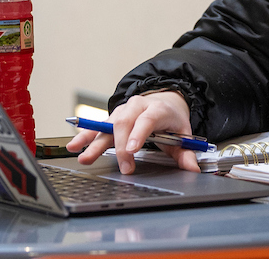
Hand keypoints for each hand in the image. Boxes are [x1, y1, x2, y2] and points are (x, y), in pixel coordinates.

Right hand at [66, 91, 198, 173]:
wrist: (164, 99)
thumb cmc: (171, 119)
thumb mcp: (183, 134)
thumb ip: (186, 152)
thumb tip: (193, 168)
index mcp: (157, 108)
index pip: (147, 119)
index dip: (139, 133)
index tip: (132, 149)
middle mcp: (137, 107)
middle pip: (125, 123)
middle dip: (121, 146)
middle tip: (124, 166)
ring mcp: (122, 111)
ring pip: (107, 124)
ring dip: (93, 140)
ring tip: (82, 155)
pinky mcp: (112, 117)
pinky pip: (97, 126)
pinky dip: (85, 135)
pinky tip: (75, 145)